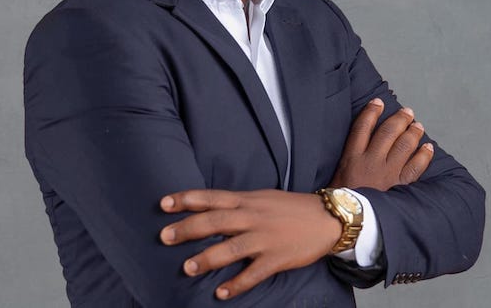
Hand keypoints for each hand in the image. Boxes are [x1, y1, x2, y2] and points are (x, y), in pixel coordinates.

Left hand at [160, 189, 341, 299]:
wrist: (326, 218)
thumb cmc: (289, 207)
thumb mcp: (261, 197)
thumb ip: (237, 203)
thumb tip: (208, 208)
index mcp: (247, 200)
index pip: (212, 197)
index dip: (187, 199)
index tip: (164, 203)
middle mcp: (253, 217)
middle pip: (216, 221)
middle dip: (189, 228)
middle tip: (165, 236)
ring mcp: (265, 238)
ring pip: (232, 248)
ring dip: (208, 258)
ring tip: (187, 268)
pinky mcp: (277, 259)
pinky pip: (254, 274)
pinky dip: (237, 284)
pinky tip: (221, 294)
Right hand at [330, 98, 433, 190]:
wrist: (348, 222)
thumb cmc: (338, 200)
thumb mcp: (335, 175)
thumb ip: (346, 161)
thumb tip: (354, 150)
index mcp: (352, 156)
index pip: (362, 127)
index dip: (371, 112)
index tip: (378, 102)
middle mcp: (371, 160)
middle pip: (387, 132)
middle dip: (399, 119)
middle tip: (407, 112)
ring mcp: (387, 173)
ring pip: (404, 145)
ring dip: (413, 132)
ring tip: (417, 125)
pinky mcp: (400, 186)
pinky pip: (416, 167)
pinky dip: (423, 155)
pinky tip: (428, 147)